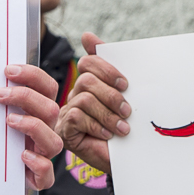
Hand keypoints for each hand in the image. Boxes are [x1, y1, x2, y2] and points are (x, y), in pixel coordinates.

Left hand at [0, 63, 63, 190]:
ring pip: (54, 141)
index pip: (47, 87)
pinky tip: (22, 156)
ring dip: (33, 126)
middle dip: (26, 97)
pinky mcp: (38, 178)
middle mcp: (46, 131)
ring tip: (9, 121)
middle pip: (51, 109)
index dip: (32, 76)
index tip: (8, 70)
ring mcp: (43, 155)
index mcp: (39, 112)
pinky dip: (38, 164)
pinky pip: (47, 174)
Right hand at [57, 33, 129, 174]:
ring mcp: (69, 112)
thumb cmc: (125, 126)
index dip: (107, 68)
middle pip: (87, 79)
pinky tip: (108, 134)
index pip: (89, 62)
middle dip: (111, 94)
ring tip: (122, 127)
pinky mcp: (66, 129)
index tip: (125, 83)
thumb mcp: (124, 94)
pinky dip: (97, 125)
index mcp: (90, 82)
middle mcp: (77, 94)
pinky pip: (77, 117)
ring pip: (84, 98)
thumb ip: (111, 67)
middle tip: (127, 110)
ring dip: (108, 113)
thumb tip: (86, 35)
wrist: (127, 159)